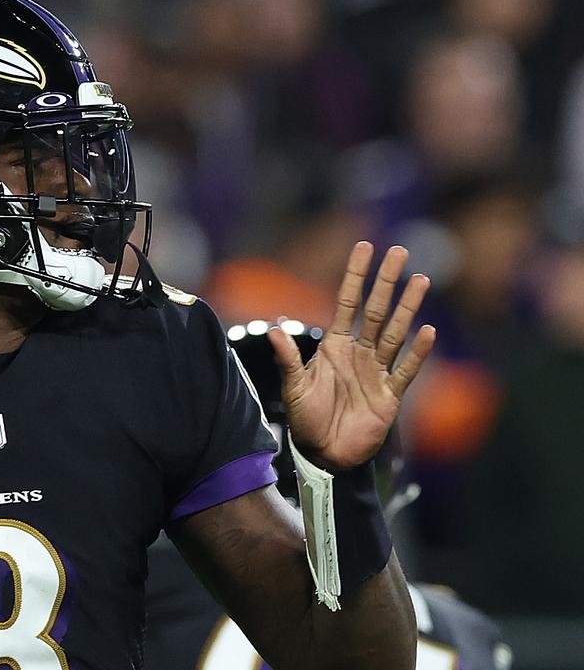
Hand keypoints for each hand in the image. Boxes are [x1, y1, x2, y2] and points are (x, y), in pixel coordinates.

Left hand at [269, 242, 435, 469]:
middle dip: (387, 281)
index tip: (364, 247)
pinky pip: (405, 370)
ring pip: (395, 333)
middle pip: (376, 310)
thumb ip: (288, 359)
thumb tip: (273, 328)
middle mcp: (358, 352)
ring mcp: (376, 372)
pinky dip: (417, 353)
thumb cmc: (306, 419)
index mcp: (334, 345)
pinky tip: (427, 331)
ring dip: (407, 307)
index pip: (346, 302)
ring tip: (420, 280)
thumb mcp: (294, 387)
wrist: (323, 454)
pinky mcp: (390, 395)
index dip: (354, 276)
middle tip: (400, 251)